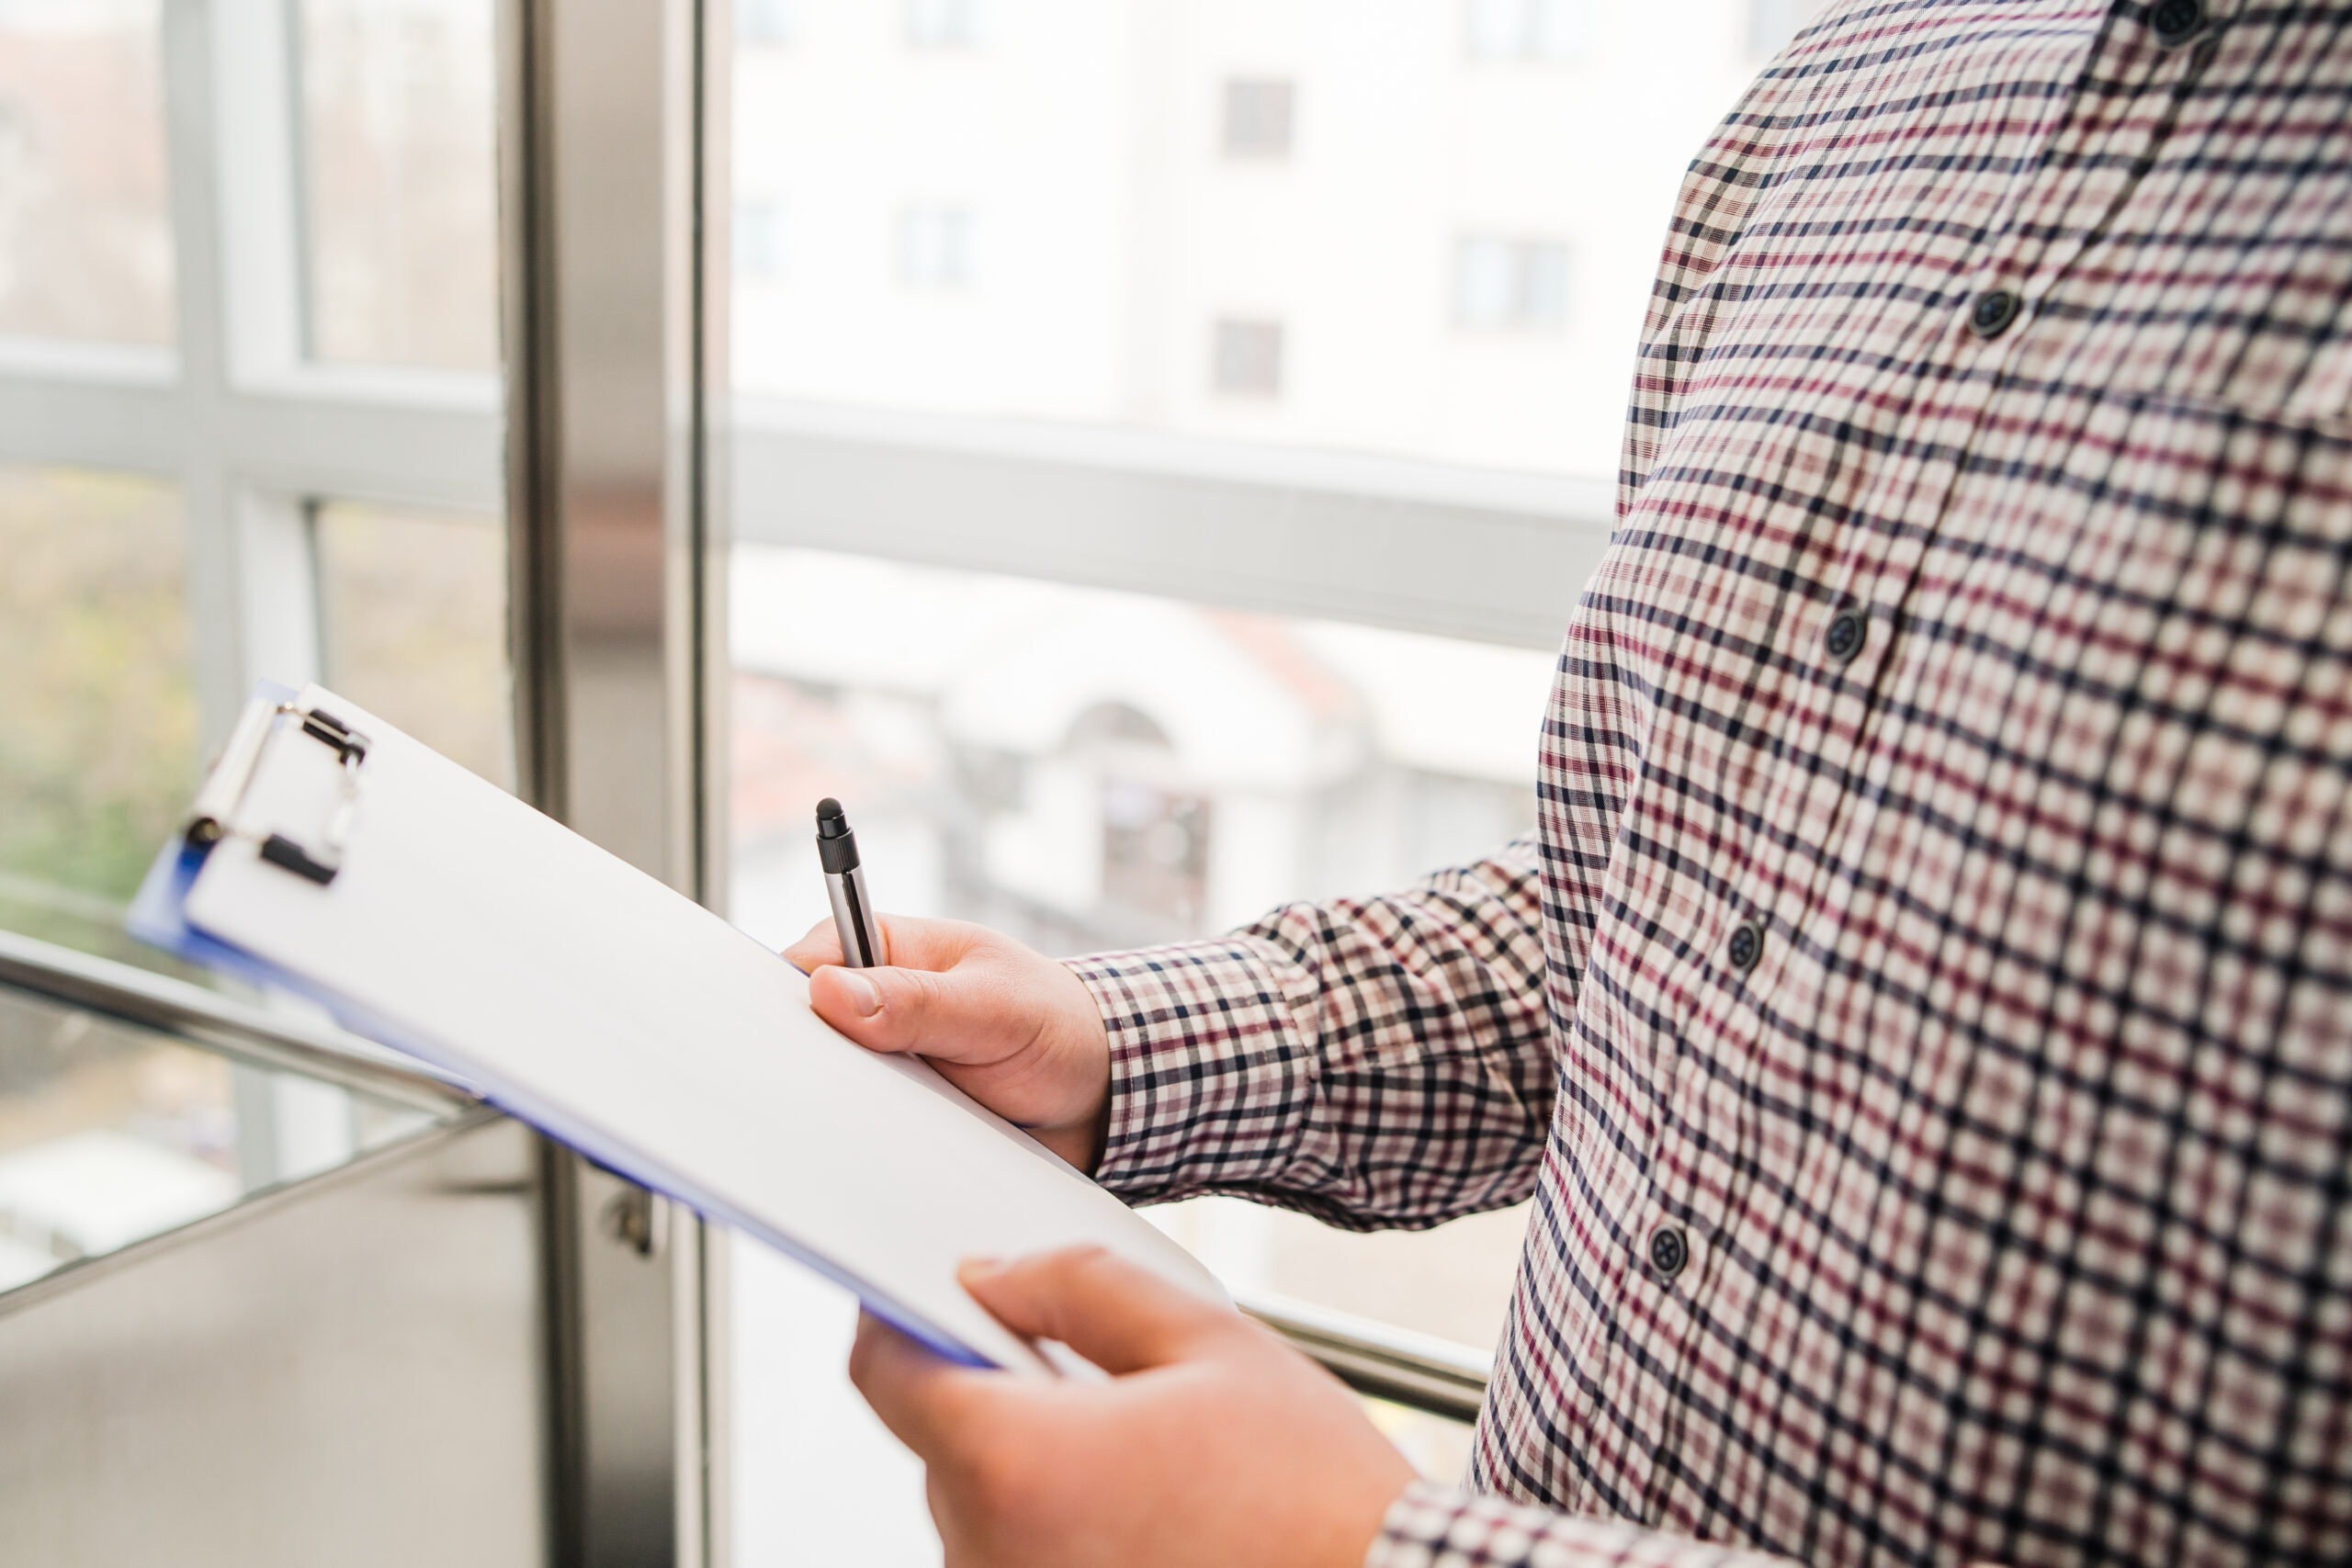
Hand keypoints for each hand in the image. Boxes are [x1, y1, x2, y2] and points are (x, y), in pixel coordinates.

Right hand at [784, 915, 1113, 1170]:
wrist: (1101, 1092)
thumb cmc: (1054, 1024)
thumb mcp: (994, 1007)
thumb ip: (919, 1001)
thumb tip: (829, 992)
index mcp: (885, 952)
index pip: (806, 967)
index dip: (785, 1004)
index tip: (781, 1042)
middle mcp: (872, 1009)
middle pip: (805, 1037)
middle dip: (805, 1069)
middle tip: (819, 1099)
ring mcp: (881, 1066)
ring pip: (829, 1093)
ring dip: (839, 1116)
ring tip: (857, 1137)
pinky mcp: (895, 1116)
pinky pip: (862, 1135)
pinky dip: (867, 1151)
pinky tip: (879, 1169)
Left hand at [851, 1246, 1416, 1567]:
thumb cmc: (1311, 1492)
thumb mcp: (1205, 1341)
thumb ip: (1077, 1287)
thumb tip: (988, 1277)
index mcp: (1017, 1463)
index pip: (887, 1373)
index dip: (897, 1316)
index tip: (929, 1290)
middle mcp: (991, 1553)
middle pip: (934, 1442)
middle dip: (988, 1389)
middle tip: (1087, 1365)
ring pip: (978, 1506)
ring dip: (1029, 1463)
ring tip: (1141, 1449)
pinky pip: (1016, 1559)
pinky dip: (1055, 1524)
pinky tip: (1142, 1506)